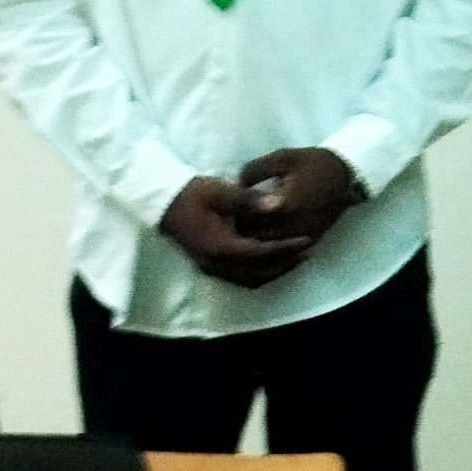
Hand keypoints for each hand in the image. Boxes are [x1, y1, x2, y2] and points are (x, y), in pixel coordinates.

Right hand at [160, 177, 311, 287]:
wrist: (164, 202)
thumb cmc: (193, 194)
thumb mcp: (222, 191)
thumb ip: (250, 200)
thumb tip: (279, 203)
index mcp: (220, 247)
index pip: (260, 254)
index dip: (285, 248)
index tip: (307, 239)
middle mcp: (216, 264)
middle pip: (257, 273)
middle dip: (284, 264)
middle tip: (307, 250)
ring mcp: (212, 267)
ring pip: (249, 279)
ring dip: (273, 271)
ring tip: (296, 257)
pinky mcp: (211, 265)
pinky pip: (240, 276)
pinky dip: (260, 272)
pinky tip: (273, 261)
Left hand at [237, 148, 360, 245]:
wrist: (347, 174)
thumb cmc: (313, 164)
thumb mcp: (282, 158)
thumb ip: (254, 170)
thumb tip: (234, 185)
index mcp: (284, 206)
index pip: (248, 220)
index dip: (234, 215)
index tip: (228, 207)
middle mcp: (294, 226)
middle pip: (256, 238)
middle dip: (243, 230)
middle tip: (234, 218)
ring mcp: (304, 236)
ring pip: (270, 248)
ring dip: (257, 240)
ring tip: (249, 226)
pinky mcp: (311, 240)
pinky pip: (285, 251)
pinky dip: (273, 245)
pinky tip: (266, 234)